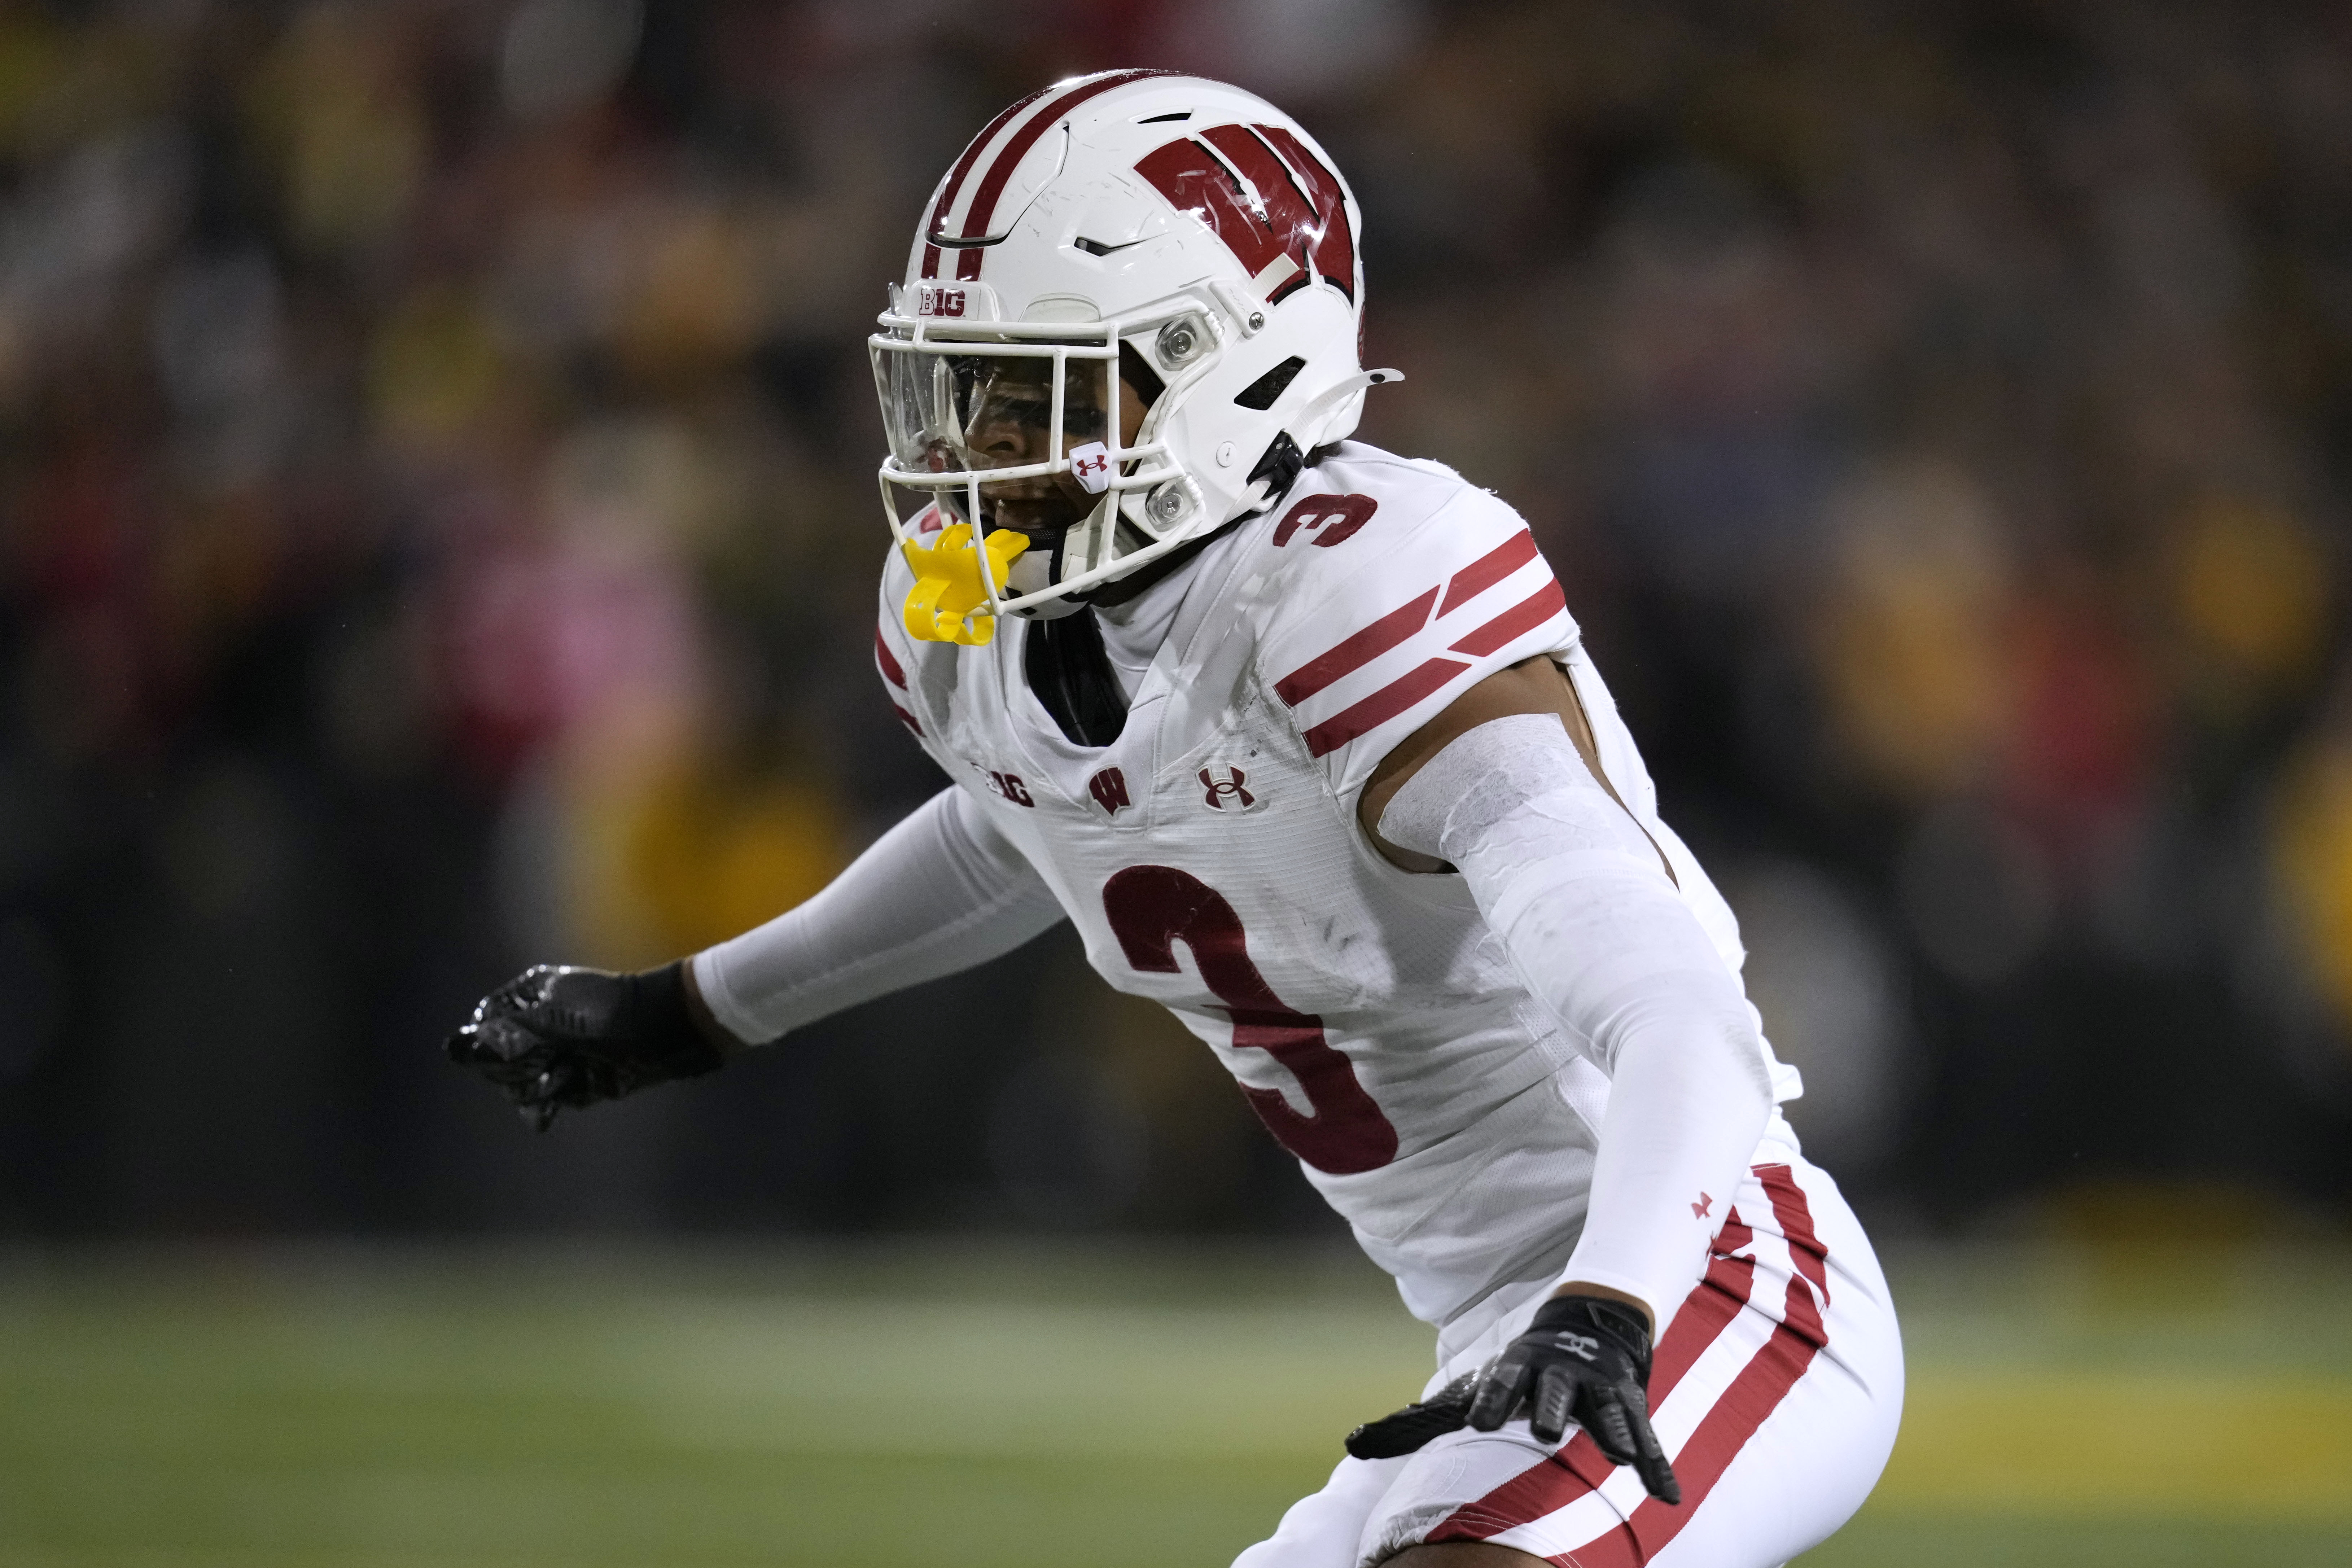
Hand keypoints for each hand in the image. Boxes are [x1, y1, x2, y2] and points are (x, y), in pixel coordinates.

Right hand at [444, 962, 723, 1130]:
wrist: (672, 1032)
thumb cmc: (618, 1015)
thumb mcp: (559, 1024)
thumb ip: (508, 1035)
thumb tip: (456, 1048)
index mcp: (530, 997)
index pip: (483, 1029)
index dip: (493, 1047)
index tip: (517, 1051)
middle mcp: (538, 1025)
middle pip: (498, 1062)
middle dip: (519, 1071)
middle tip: (552, 1062)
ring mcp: (557, 1053)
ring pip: (520, 1085)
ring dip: (538, 1089)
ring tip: (568, 1076)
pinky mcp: (575, 1079)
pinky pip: (544, 1101)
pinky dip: (545, 1108)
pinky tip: (544, 1120)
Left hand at [1344, 1294, 1680, 1503]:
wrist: (1584, 1326)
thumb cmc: (1512, 1376)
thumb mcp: (1463, 1392)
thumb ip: (1413, 1424)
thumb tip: (1351, 1443)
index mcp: (1515, 1372)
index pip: (1499, 1382)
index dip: (1490, 1398)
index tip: (1479, 1418)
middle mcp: (1558, 1376)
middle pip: (1553, 1390)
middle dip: (1550, 1407)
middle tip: (1548, 1431)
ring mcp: (1598, 1390)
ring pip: (1608, 1411)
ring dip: (1614, 1433)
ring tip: (1621, 1457)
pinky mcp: (1630, 1407)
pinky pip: (1646, 1440)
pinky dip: (1657, 1467)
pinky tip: (1666, 1496)